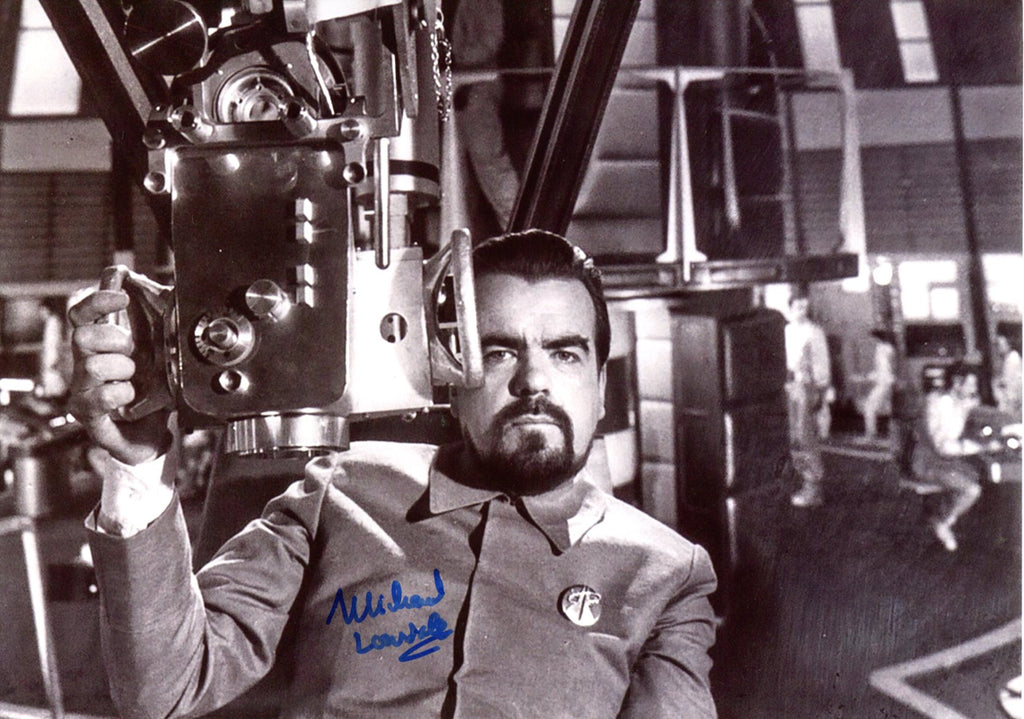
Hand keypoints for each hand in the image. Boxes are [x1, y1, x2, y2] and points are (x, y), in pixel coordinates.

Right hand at [68, 288, 170, 464]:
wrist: (152, 434)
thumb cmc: (152, 390)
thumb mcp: (157, 348)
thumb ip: (147, 312)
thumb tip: (131, 275)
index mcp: (100, 345)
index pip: (82, 314)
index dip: (98, 300)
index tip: (123, 296)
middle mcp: (86, 364)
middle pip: (81, 336)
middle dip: (113, 339)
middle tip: (132, 350)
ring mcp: (83, 390)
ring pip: (89, 366)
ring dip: (121, 369)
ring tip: (134, 379)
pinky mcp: (88, 415)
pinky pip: (97, 398)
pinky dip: (120, 394)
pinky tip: (132, 396)